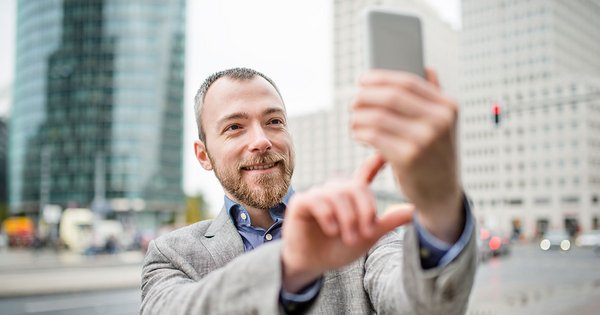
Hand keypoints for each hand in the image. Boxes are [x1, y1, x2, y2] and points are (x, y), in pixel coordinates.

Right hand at [281, 154, 413, 292]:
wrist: (312, 264)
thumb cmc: (339, 248)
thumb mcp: (368, 236)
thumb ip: (389, 222)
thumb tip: (416, 211)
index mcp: (352, 195)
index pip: (365, 173)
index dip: (375, 162)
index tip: (386, 153)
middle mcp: (335, 190)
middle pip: (355, 187)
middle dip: (364, 211)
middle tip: (365, 234)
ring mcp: (317, 194)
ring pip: (338, 195)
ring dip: (347, 218)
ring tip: (349, 238)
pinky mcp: (302, 202)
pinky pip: (318, 201)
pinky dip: (327, 216)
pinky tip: (332, 230)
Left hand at [351, 69, 463, 242]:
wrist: (442, 194)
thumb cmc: (435, 156)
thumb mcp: (443, 125)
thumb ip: (434, 97)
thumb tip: (425, 67)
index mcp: (448, 107)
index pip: (408, 82)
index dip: (381, 78)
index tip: (363, 80)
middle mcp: (439, 121)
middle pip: (391, 97)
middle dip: (365, 96)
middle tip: (354, 102)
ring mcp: (425, 140)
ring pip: (378, 117)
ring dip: (359, 117)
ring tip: (354, 120)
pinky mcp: (408, 158)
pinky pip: (373, 136)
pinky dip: (360, 132)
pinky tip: (357, 134)